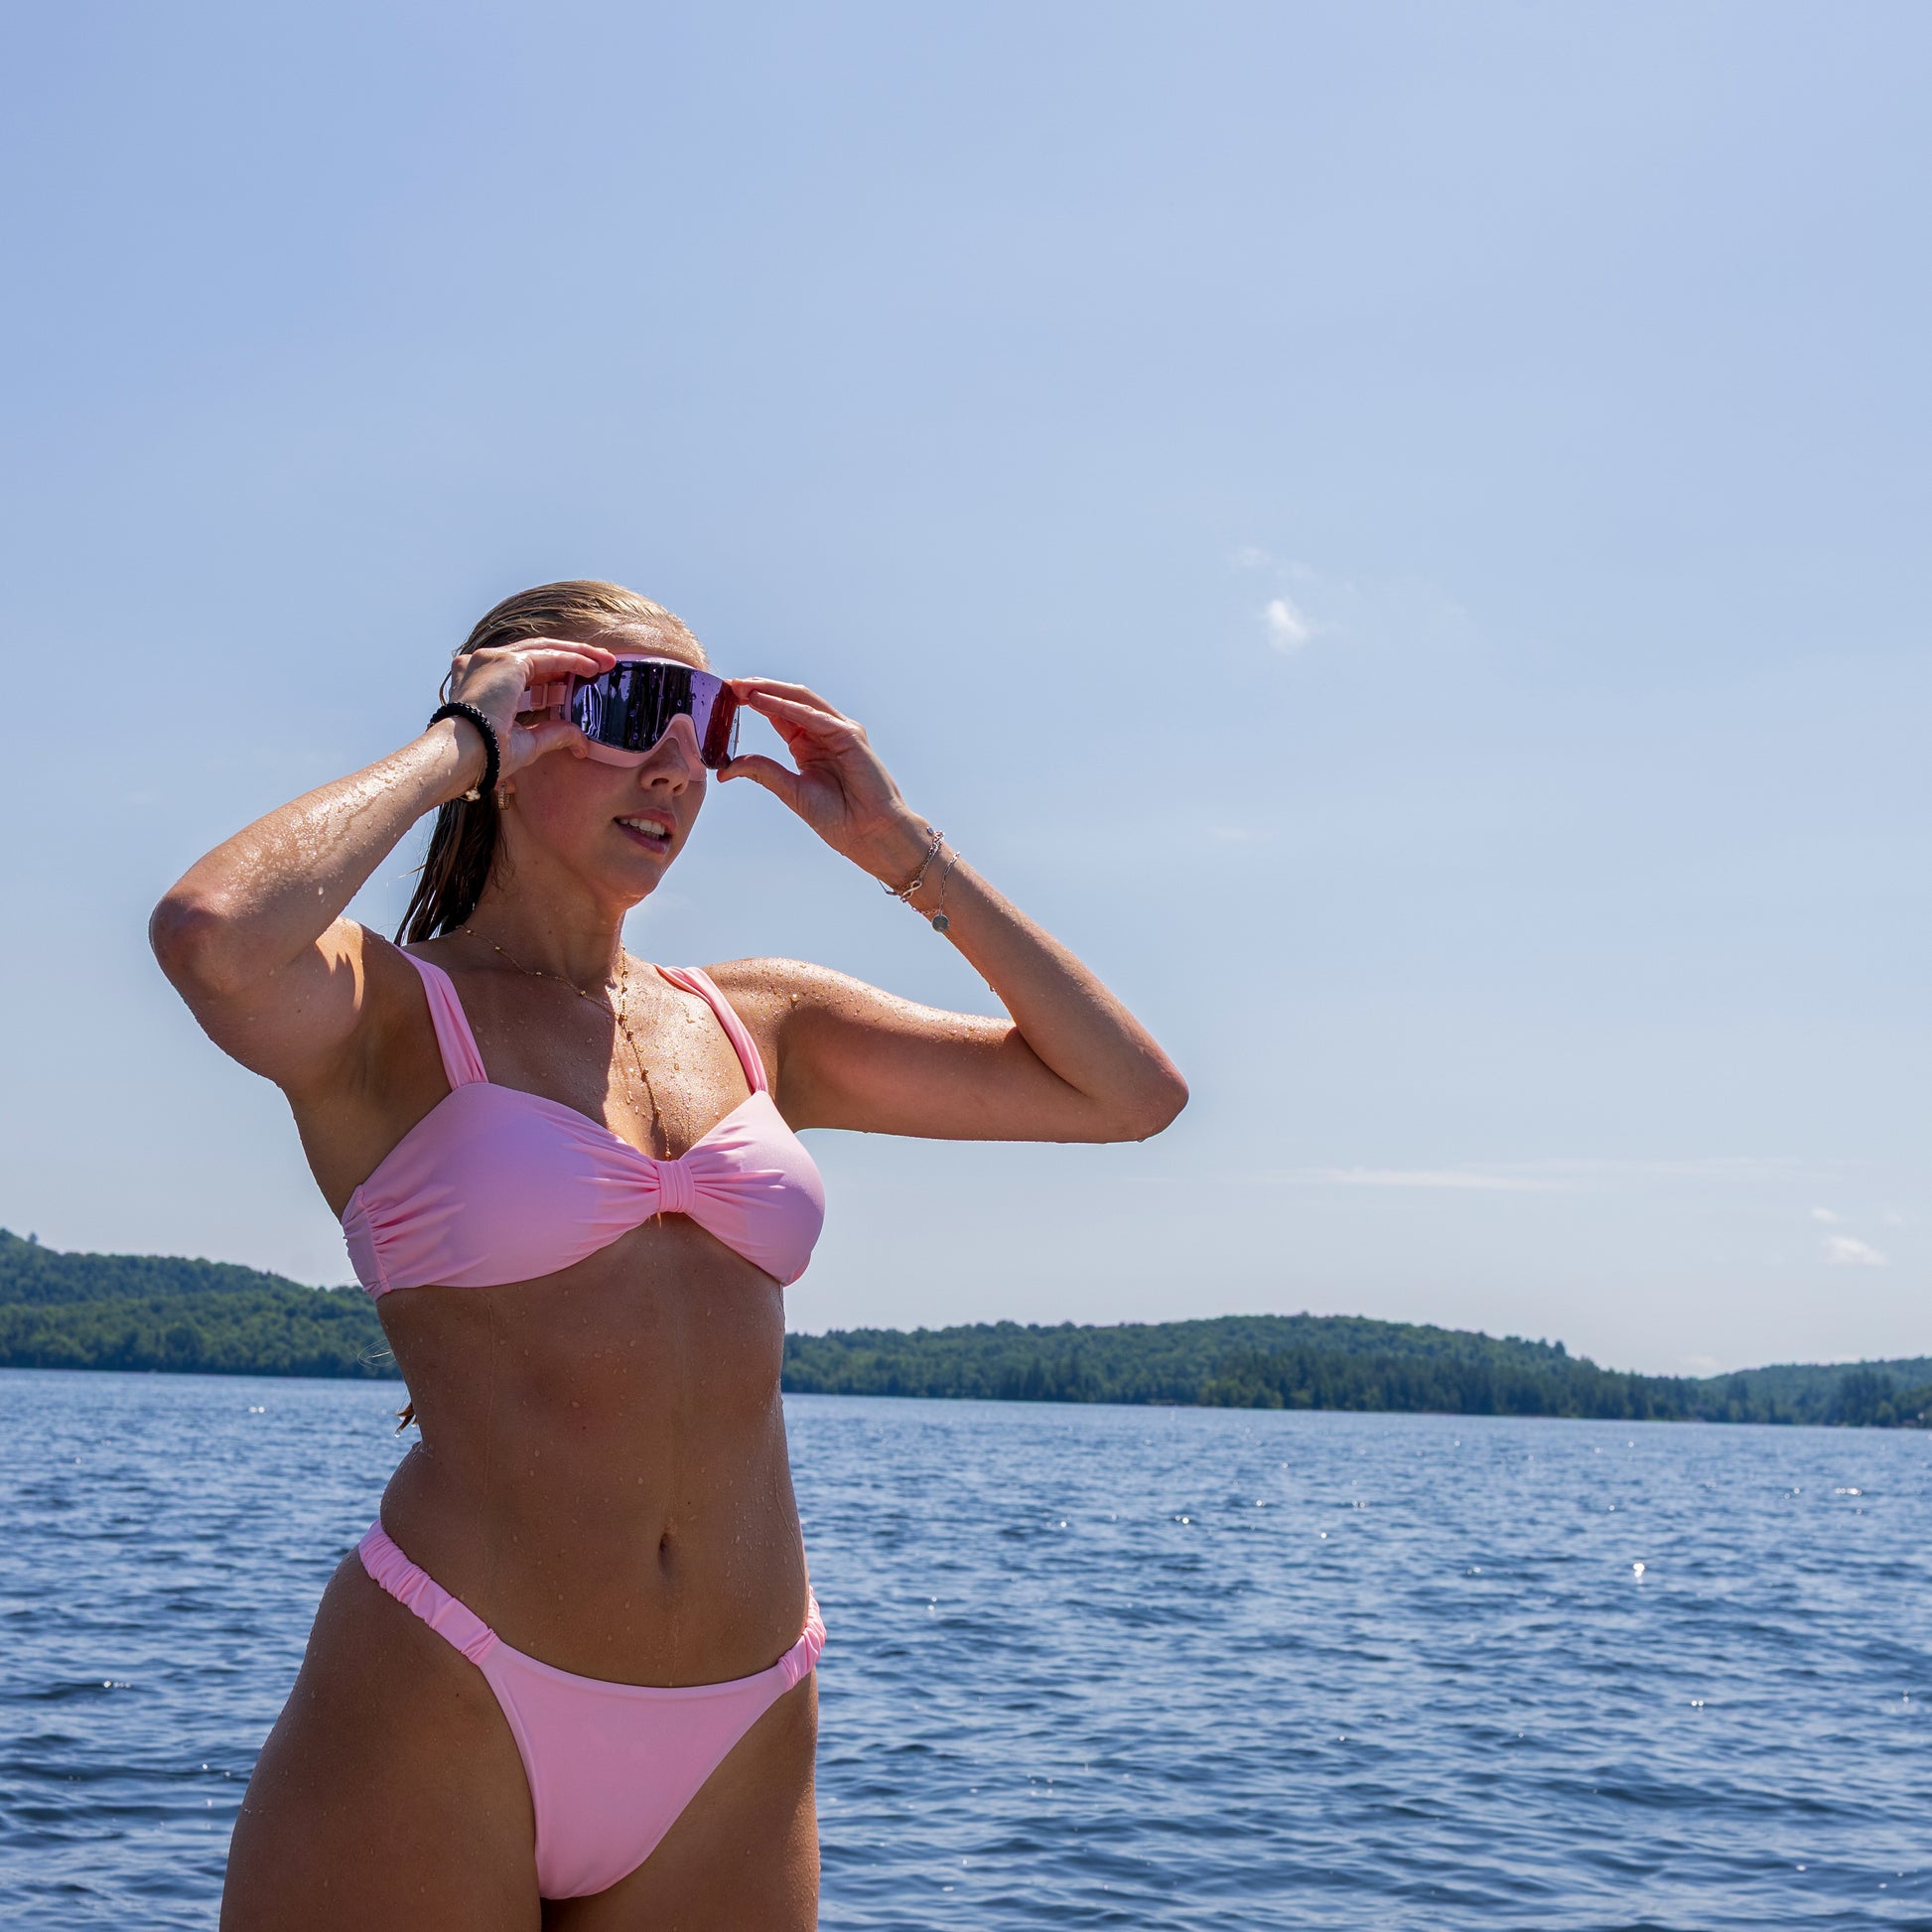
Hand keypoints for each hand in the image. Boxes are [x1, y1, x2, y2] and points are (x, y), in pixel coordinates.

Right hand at [443, 639, 616, 783]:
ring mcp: (493, 659)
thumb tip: (580, 740)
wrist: (462, 756)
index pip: (525, 671)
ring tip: (605, 662)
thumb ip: (552, 733)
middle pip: (537, 654)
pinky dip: (573, 659)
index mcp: (482, 682)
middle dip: (573, 658)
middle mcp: (484, 665)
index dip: (557, 673)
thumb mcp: (526, 743)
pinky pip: (548, 656)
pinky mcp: (507, 662)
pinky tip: (592, 667)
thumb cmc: (484, 757)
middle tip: (602, 664)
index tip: (581, 680)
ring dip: (578, 654)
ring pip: (544, 649)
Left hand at [722, 680, 929, 879]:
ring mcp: (838, 731)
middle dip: (759, 690)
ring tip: (743, 687)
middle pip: (788, 700)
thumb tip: (726, 769)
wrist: (870, 834)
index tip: (726, 697)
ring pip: (801, 700)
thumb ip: (762, 772)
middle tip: (730, 685)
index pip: (778, 713)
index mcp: (808, 744)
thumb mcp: (791, 790)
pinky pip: (815, 717)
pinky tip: (765, 702)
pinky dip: (788, 707)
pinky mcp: (850, 736)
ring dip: (771, 691)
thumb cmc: (839, 818)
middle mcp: (823, 733)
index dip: (753, 702)